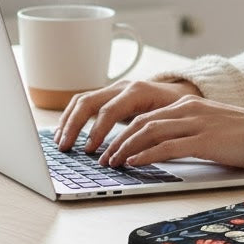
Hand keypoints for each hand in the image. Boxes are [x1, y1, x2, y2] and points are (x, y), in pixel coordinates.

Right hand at [54, 78, 201, 152]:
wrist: (183, 93)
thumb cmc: (179, 108)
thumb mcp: (171, 121)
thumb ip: (153, 134)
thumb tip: (135, 155)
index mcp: (138, 91)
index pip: (110, 110)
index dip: (97, 131)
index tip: (89, 150)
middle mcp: (123, 87)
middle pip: (89, 101)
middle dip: (74, 125)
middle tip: (65, 147)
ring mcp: (114, 90)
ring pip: (82, 100)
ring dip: (68, 121)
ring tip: (59, 141)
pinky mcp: (109, 96)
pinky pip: (84, 103)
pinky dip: (72, 117)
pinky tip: (65, 132)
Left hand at [98, 96, 243, 170]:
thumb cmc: (242, 133)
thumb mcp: (209, 124)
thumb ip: (186, 129)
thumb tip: (160, 146)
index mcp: (187, 104)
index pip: (146, 116)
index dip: (123, 131)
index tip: (110, 146)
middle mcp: (188, 109)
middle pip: (141, 122)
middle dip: (118, 140)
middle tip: (104, 157)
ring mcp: (195, 123)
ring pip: (148, 133)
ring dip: (126, 148)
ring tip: (113, 162)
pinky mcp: (204, 140)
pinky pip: (167, 147)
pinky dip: (146, 155)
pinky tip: (134, 163)